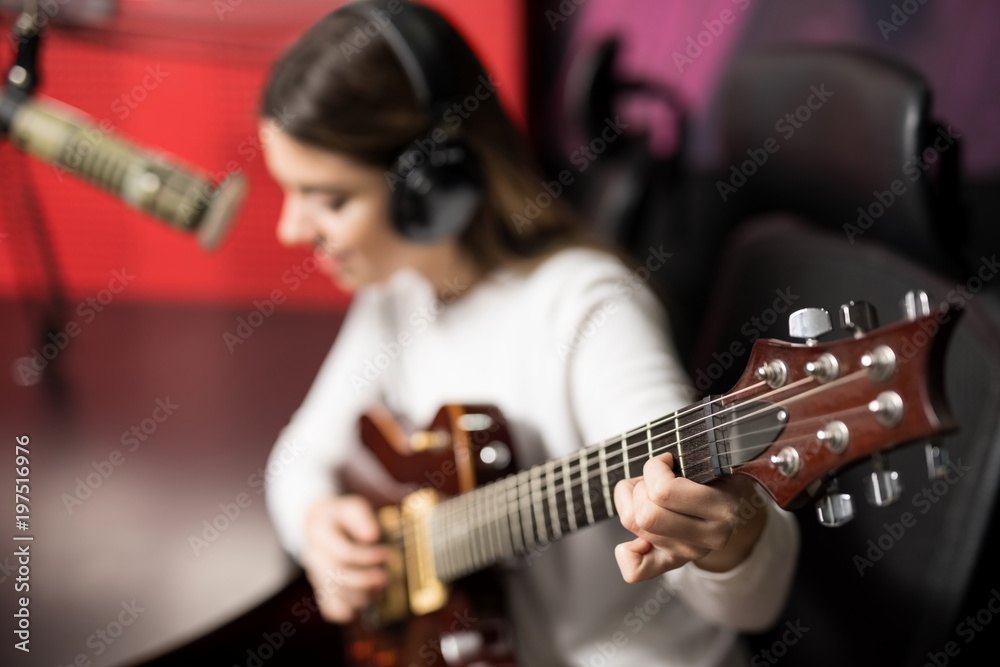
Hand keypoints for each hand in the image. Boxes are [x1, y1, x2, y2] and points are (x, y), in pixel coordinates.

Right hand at [302, 494, 389, 622]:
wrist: (317, 524)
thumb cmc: (340, 516)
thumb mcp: (350, 506)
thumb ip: (361, 518)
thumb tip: (373, 536)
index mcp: (320, 535)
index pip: (343, 554)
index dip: (368, 557)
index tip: (388, 554)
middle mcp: (314, 558)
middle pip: (337, 578)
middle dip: (365, 581)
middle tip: (386, 578)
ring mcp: (316, 576)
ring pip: (336, 596)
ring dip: (362, 596)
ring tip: (380, 589)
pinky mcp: (322, 590)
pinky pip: (332, 609)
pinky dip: (350, 610)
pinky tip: (366, 600)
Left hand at [613, 452, 766, 582]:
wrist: (724, 502)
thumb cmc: (708, 474)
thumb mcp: (705, 462)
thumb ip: (679, 463)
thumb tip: (642, 486)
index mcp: (721, 507)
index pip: (663, 491)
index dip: (655, 469)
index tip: (667, 462)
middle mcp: (710, 536)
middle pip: (646, 515)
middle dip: (641, 489)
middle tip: (654, 481)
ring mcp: (691, 553)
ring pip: (635, 526)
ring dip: (630, 504)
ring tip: (647, 496)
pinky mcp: (673, 563)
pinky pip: (637, 570)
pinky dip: (627, 555)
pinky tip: (633, 541)